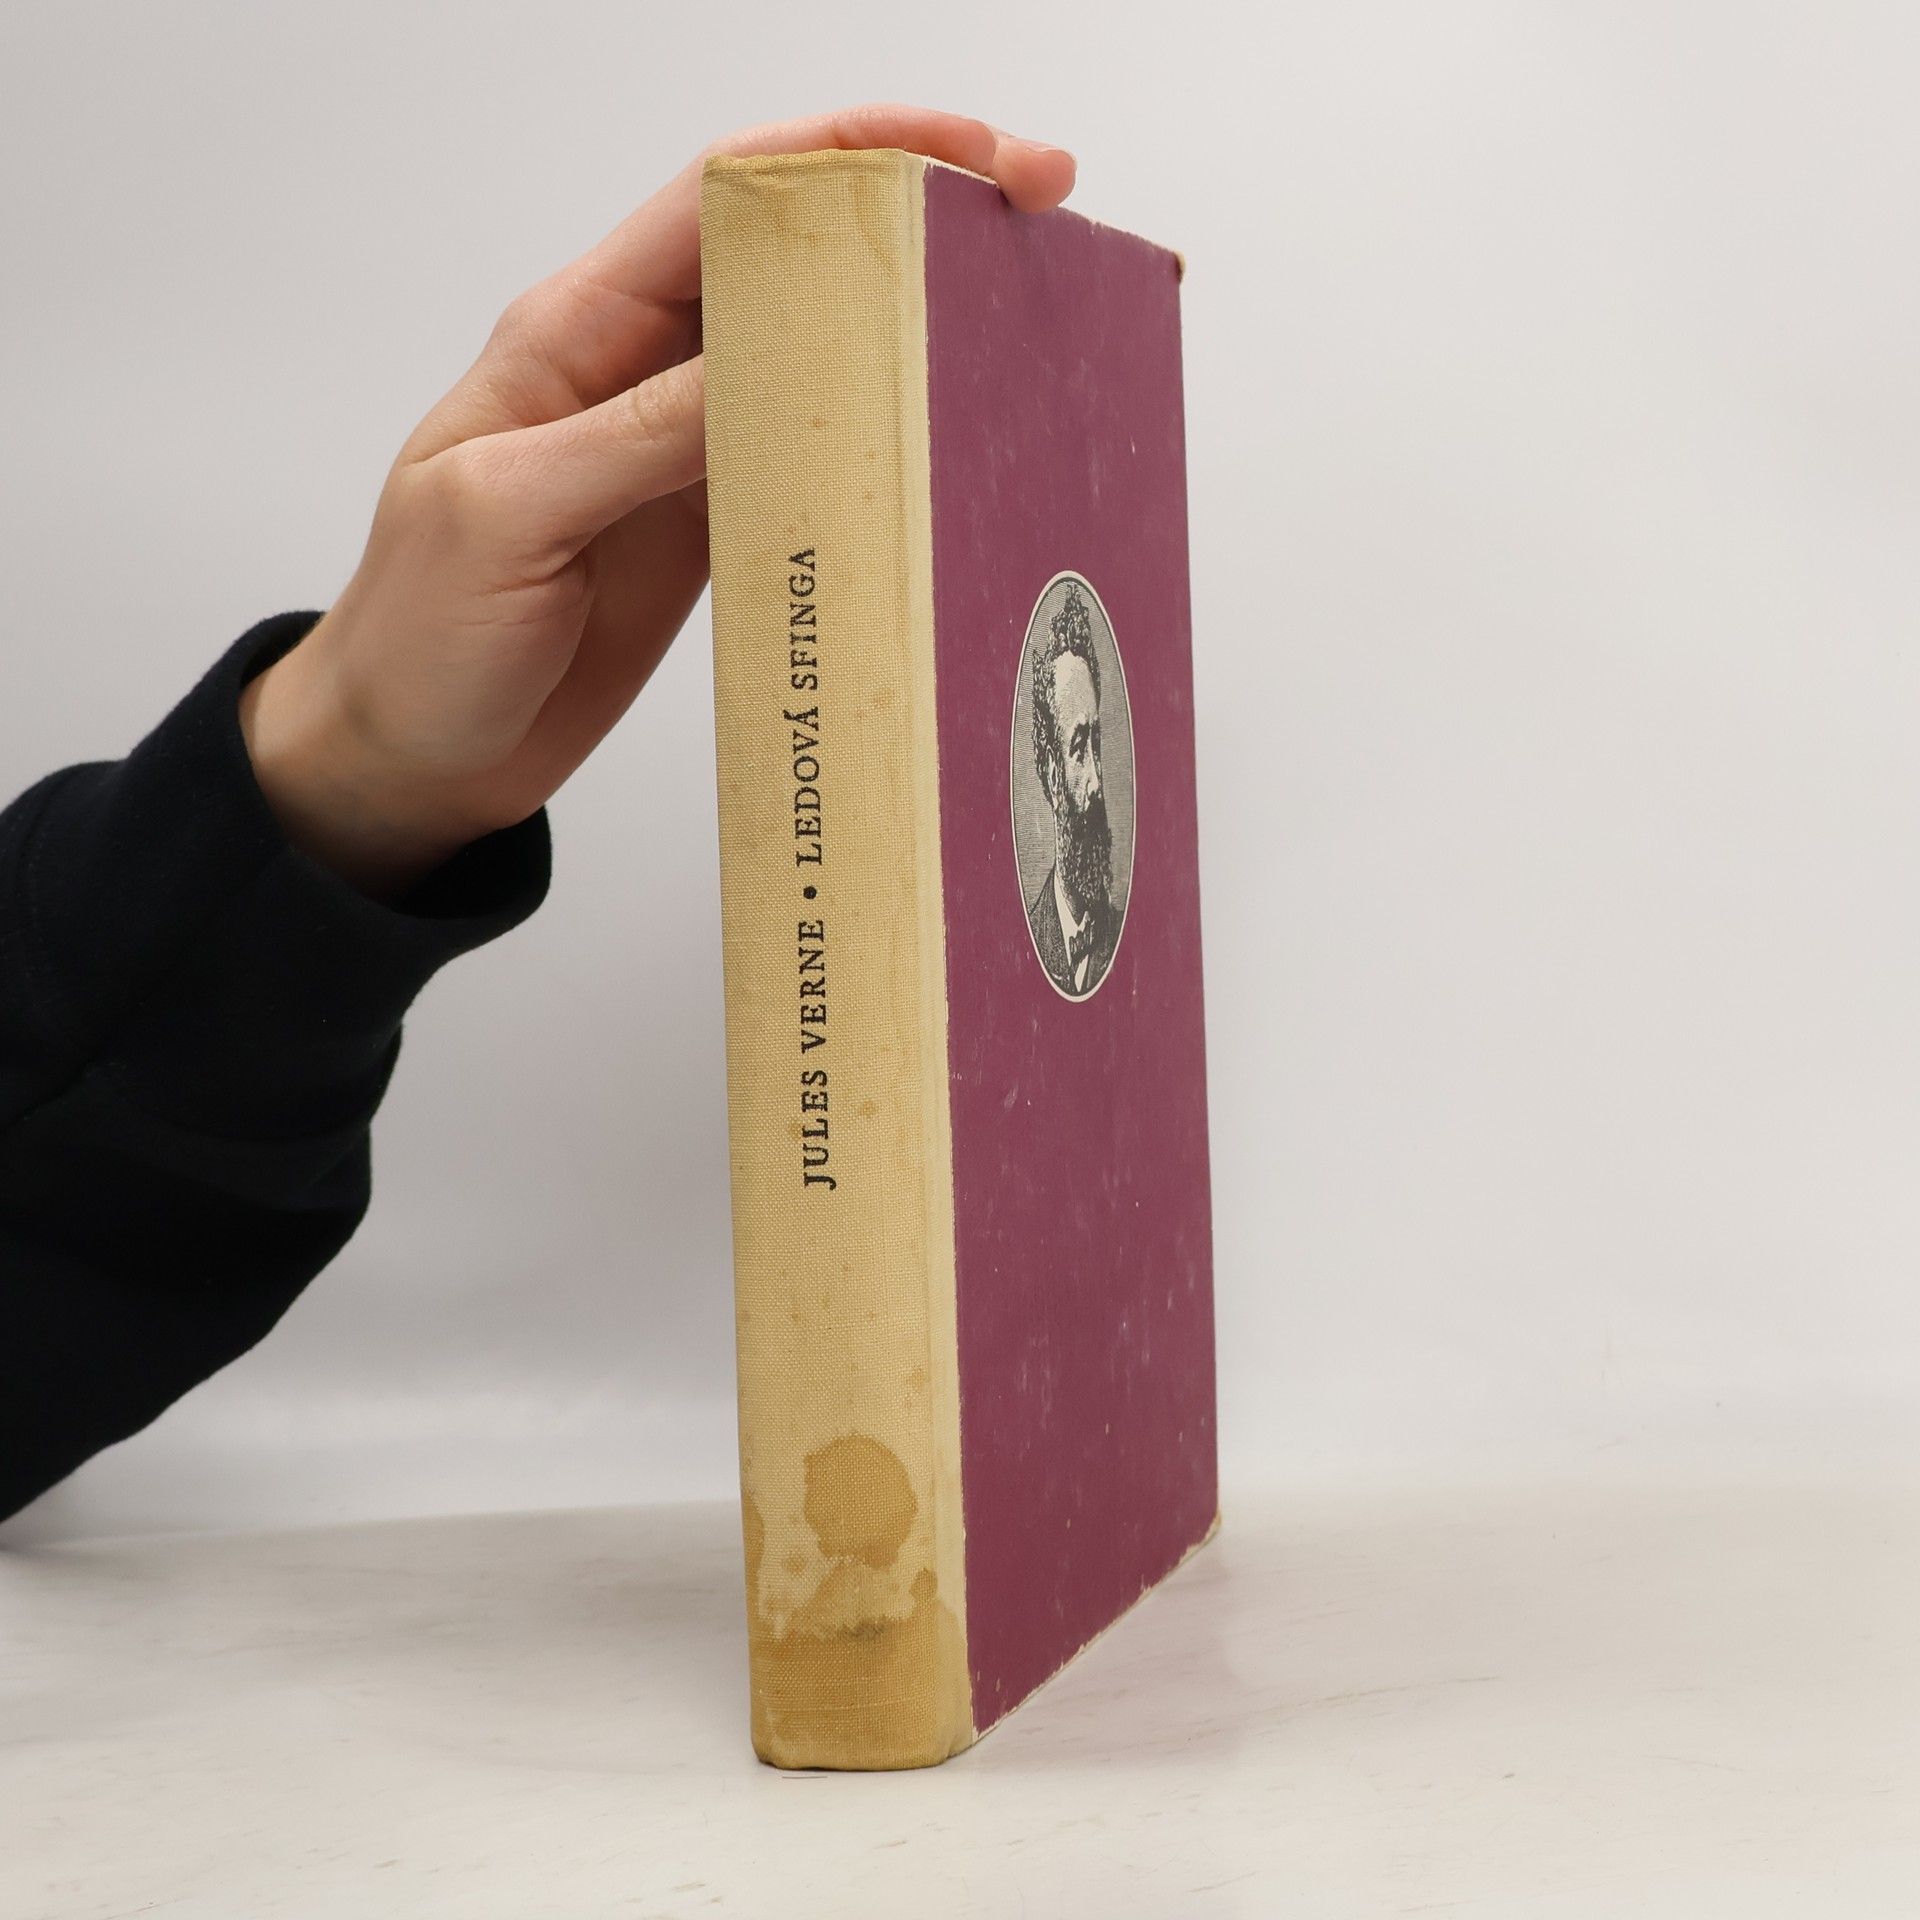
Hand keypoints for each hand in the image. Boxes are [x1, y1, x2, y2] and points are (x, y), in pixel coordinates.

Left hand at [238, 105, 1075, 900]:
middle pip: (796, 261)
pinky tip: (941, 452)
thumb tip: (767, 369)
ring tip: (1017, 326)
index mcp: (576, 332)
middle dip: (914, 223)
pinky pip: (812, 465)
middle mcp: (639, 373)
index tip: (965, 154)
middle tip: (1035, 223)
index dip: (852, 152)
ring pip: (817, 360)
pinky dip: (880, 451)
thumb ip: (636, 437)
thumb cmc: (416, 633)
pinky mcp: (711, 530)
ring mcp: (684, 454)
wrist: (411, 754)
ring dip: (912, 337)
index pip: (729, 197)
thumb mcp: (508, 516)